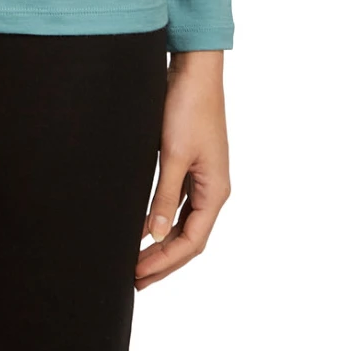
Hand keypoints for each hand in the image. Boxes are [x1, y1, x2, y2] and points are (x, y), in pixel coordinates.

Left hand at [135, 49, 229, 289]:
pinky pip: (179, 204)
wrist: (194, 70)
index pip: (191, 242)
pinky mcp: (190, 163)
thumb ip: (165, 196)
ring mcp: (203, 177)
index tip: (137, 275)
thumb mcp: (174, 155)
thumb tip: (154, 234)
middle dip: (164, 261)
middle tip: (134, 280)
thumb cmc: (188, 108)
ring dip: (163, 244)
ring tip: (137, 262)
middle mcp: (213, 189)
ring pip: (184, 223)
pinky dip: (163, 220)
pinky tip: (145, 227)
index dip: (165, 262)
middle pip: (189, 238)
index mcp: (215, 191)